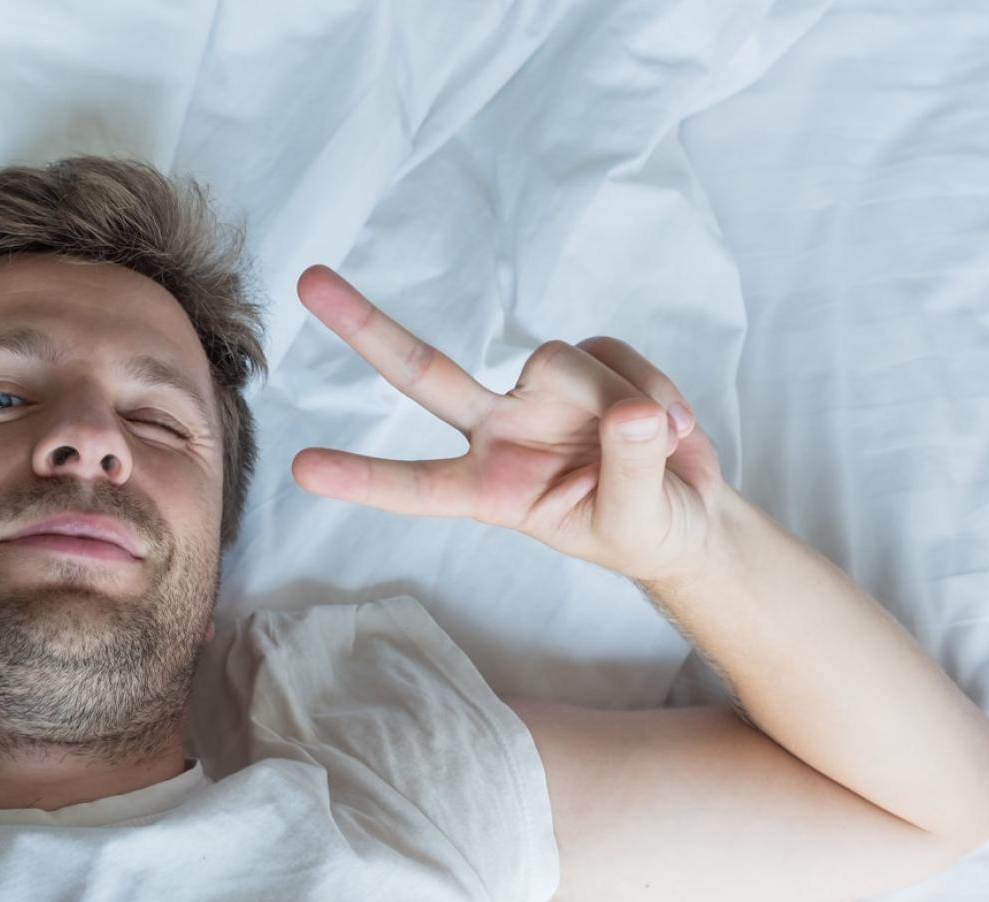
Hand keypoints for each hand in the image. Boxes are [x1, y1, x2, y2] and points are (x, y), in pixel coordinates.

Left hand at [290, 264, 728, 583]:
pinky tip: (676, 429)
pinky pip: (611, 352)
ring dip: (621, 396)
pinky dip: (654, 384)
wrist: (686, 515)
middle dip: (367, 327)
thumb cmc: (642, 530)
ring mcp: (537, 395)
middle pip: (423, 373)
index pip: (416, 486)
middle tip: (307, 283)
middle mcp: (498, 434)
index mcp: (490, 491)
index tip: (302, 468)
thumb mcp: (634, 524)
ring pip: (558, 360)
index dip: (363, 478)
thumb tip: (632, 414)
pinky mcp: (584, 365)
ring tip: (667, 444)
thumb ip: (629, 470)